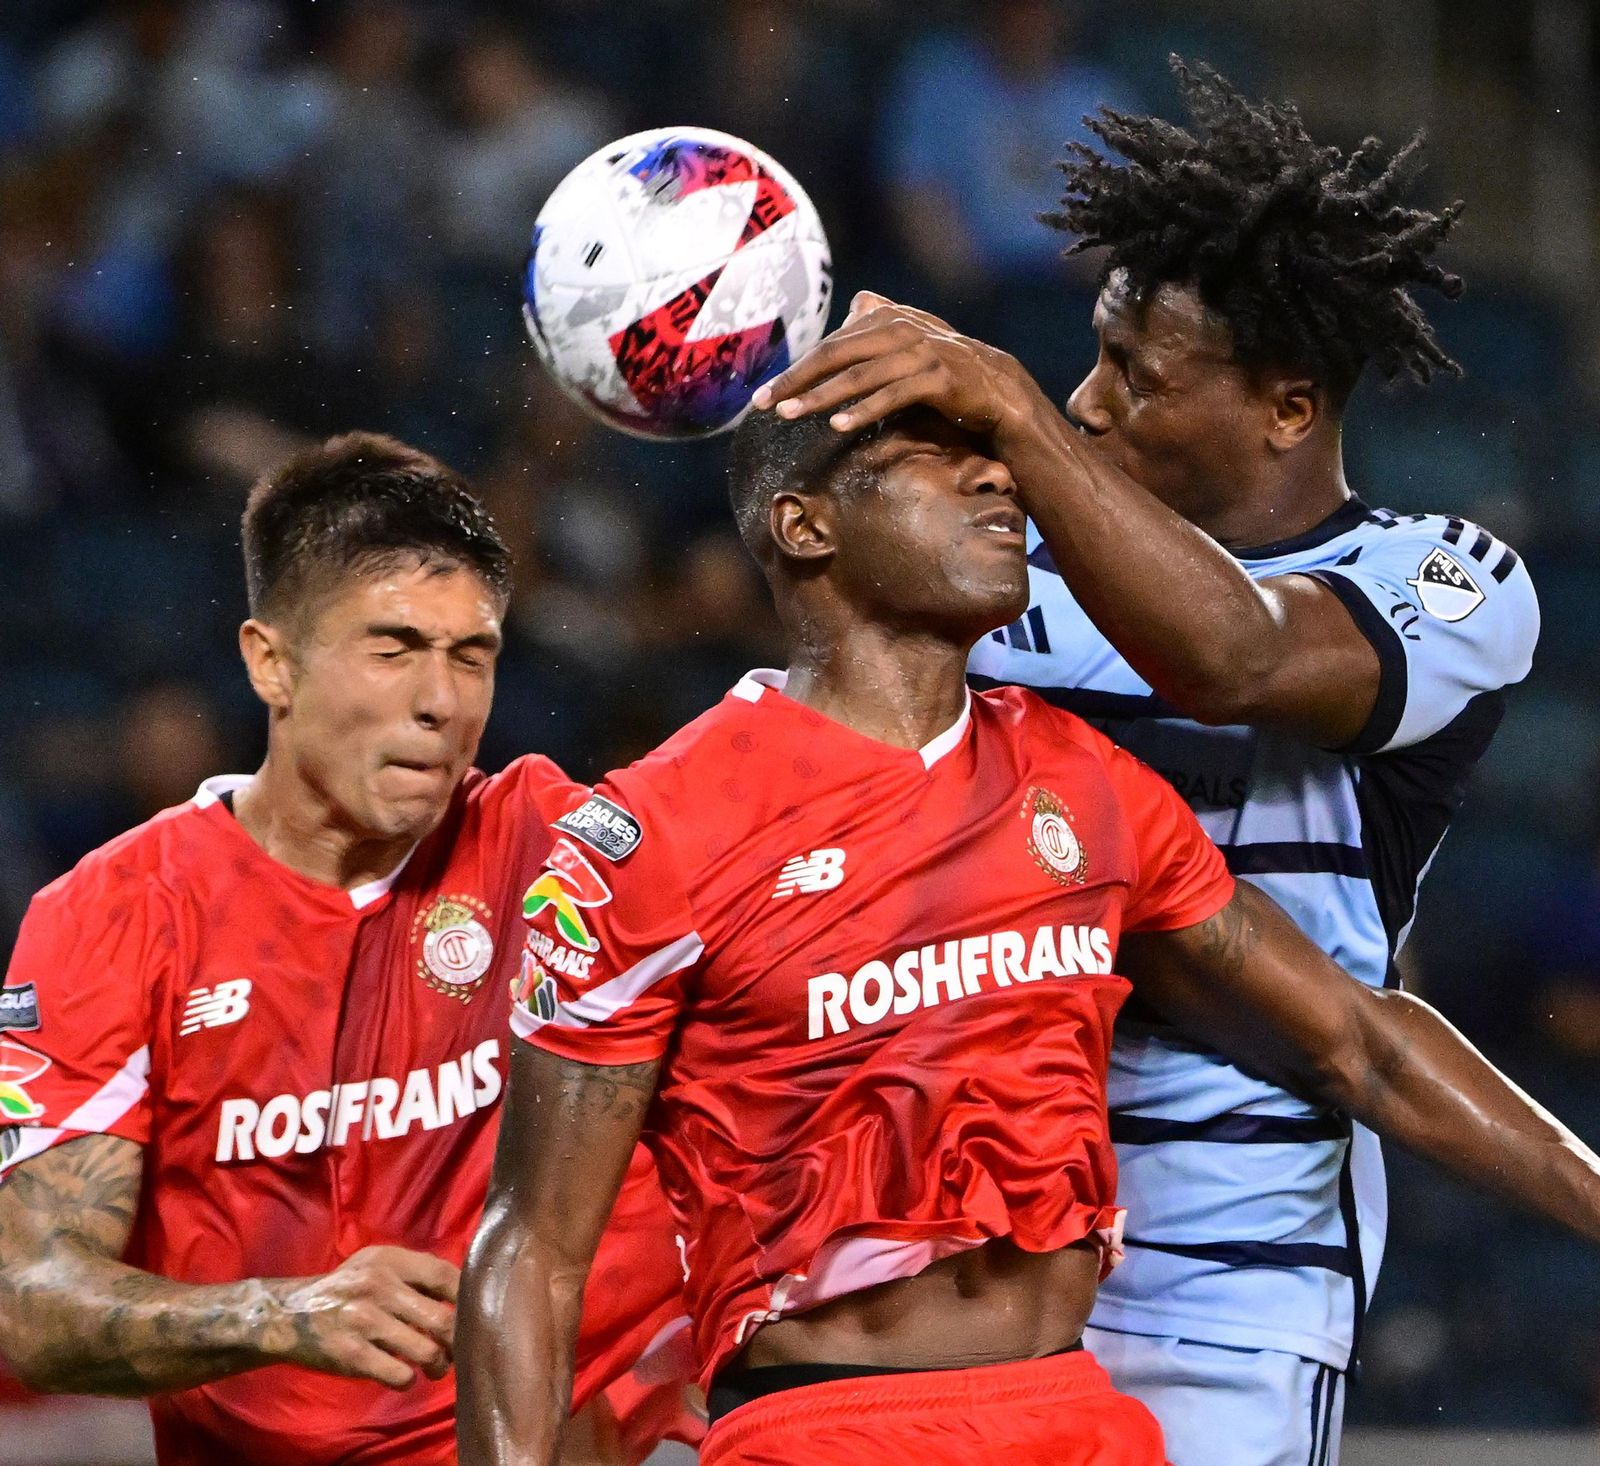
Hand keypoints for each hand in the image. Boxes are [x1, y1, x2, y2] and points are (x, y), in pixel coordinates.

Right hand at [261, 1246, 459, 1389]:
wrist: (288, 1315)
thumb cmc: (346, 1288)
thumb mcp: (377, 1264)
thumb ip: (415, 1273)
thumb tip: (465, 1292)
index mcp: (389, 1261)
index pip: (444, 1276)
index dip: (466, 1299)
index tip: (473, 1315)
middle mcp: (378, 1287)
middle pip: (443, 1321)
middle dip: (458, 1343)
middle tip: (458, 1351)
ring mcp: (364, 1322)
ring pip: (427, 1352)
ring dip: (439, 1366)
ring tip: (436, 1367)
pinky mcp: (351, 1355)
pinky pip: (400, 1375)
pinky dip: (409, 1380)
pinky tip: (404, 1375)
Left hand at [751, 292, 1045, 439]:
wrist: (996, 387)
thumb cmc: (944, 367)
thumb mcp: (910, 339)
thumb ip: (880, 322)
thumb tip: (858, 301)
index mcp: (886, 319)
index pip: (829, 345)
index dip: (794, 368)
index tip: (762, 394)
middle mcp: (900, 329)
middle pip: (836, 355)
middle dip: (796, 380)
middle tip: (764, 404)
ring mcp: (920, 353)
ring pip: (860, 376)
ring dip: (821, 396)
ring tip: (791, 415)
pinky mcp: (939, 378)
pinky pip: (893, 395)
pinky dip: (864, 410)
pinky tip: (839, 425)